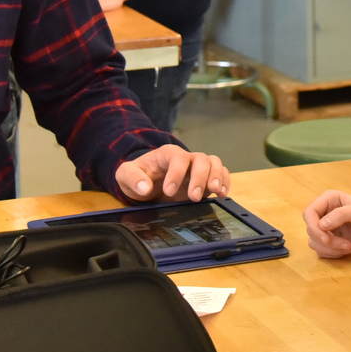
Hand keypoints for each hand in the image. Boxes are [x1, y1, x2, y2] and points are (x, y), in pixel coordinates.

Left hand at [115, 145, 229, 201]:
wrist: (145, 181)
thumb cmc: (137, 176)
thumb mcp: (126, 175)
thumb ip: (132, 178)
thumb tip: (144, 188)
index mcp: (167, 154)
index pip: (178, 158)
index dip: (176, 174)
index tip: (169, 191)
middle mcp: (186, 158)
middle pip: (201, 159)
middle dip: (200, 178)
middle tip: (194, 197)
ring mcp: (198, 168)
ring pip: (214, 163)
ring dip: (217, 177)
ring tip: (215, 192)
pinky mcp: (206, 179)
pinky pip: (221, 174)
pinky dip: (225, 182)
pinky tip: (222, 194)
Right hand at [302, 189, 350, 257]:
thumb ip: (340, 215)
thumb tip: (321, 225)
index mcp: (330, 200)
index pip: (309, 213)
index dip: (314, 226)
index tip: (327, 237)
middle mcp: (326, 213)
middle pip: (310, 229)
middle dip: (326, 241)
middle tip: (345, 245)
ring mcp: (329, 229)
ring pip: (314, 242)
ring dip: (330, 249)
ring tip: (349, 247)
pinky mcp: (333, 242)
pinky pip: (322, 251)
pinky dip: (332, 254)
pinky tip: (348, 250)